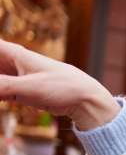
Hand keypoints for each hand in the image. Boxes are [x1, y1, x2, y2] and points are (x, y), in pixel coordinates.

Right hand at [0, 39, 119, 129]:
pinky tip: (3, 97)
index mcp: (13, 53)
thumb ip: (0, 86)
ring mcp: (15, 75)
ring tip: (5, 94)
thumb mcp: (28, 88)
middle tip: (1, 89)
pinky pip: (0, 88)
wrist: (87, 100)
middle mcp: (11, 61)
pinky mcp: (20, 89)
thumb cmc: (63, 88)